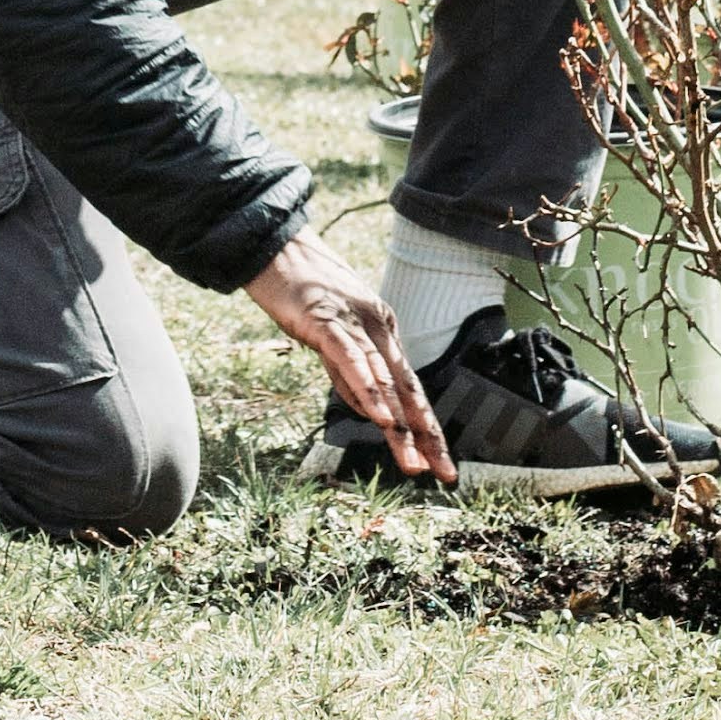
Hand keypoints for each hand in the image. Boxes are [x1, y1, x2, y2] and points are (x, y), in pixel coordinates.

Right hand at [246, 229, 453, 482]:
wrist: (276, 245)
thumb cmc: (302, 291)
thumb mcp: (334, 337)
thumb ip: (352, 372)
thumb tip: (370, 410)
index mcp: (381, 332)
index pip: (409, 388)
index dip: (426, 427)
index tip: (441, 463)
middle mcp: (376, 327)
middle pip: (407, 389)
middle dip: (427, 435)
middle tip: (444, 474)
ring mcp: (353, 323)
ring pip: (384, 381)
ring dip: (400, 425)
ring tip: (414, 461)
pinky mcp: (327, 321)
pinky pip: (351, 361)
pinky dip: (367, 390)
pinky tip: (380, 417)